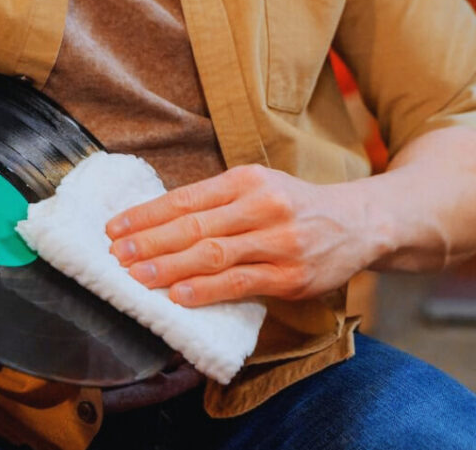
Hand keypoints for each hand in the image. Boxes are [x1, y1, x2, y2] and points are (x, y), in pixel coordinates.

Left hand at [105, 165, 387, 305]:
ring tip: (138, 277)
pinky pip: (240, 283)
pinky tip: (180, 295)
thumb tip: (157, 224)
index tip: (116, 229)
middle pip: (194, 226)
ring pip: (213, 255)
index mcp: (247, 180)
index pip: (186, 198)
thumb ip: (215, 203)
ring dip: (170, 268)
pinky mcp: (291, 275)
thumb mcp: (259, 187)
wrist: (359, 223)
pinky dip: (206, 290)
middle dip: (150, 242)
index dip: (147, 215)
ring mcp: (278, 241)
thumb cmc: (296, 206)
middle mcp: (262, 206)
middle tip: (118, 254)